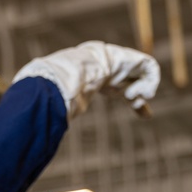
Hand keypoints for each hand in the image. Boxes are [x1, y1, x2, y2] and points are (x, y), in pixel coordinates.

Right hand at [12, 41, 160, 117]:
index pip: (119, 86)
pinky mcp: (130, 58)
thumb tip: (41, 133)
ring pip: (144, 72)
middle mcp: (112, 69)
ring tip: (133, 98)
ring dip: (144, 88)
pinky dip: (149, 81)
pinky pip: (150, 66)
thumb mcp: (62, 106)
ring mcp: (122, 62)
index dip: (132, 98)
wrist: (69, 73)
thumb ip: (56, 115)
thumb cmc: (62, 90)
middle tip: (139, 108)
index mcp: (99, 78)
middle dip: (141, 95)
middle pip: (134, 79)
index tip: (145, 115)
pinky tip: (138, 94)